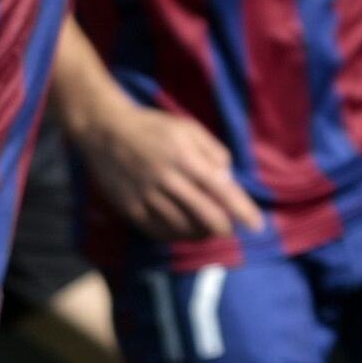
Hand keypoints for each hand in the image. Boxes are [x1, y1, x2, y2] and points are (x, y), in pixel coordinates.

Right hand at [72, 100, 263, 241]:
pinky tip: (183, 230)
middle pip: (205, 216)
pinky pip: (158, 231)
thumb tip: (228, 180)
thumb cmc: (151, 127)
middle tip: (229, 230)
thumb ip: (213, 152)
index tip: (257, 226)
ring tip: (207, 230)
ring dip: (201, 233)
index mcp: (186, 158)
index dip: (242, 211)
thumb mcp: (188, 128)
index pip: (222, 191)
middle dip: (223, 228)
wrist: (104, 130)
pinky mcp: (130, 208)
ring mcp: (147, 196)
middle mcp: (168, 180)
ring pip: (183, 227)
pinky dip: (176, 235)